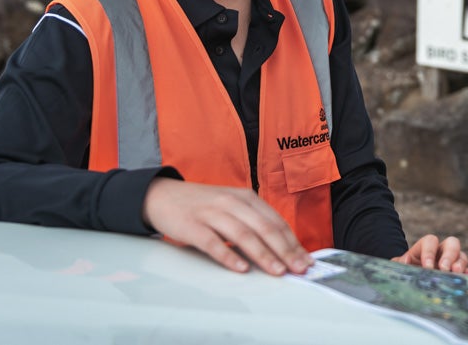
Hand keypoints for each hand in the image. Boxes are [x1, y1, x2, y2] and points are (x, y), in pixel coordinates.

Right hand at [142, 177, 313, 275]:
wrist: (162, 195)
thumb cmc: (202, 205)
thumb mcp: (232, 206)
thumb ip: (253, 222)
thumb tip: (281, 248)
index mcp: (246, 197)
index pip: (276, 221)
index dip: (293, 242)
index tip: (306, 260)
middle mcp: (232, 203)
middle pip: (264, 228)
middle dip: (285, 250)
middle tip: (298, 269)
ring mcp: (212, 213)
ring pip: (243, 235)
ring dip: (263, 254)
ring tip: (277, 271)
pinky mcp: (192, 225)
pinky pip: (213, 243)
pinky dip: (228, 256)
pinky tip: (241, 268)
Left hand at [392, 234, 467, 273]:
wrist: (411, 281)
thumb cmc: (405, 271)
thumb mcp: (398, 266)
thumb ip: (399, 262)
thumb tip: (406, 261)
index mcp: (425, 246)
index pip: (430, 241)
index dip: (429, 252)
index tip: (427, 267)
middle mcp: (441, 251)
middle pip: (452, 243)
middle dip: (449, 255)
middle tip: (445, 269)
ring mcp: (452, 262)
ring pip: (461, 256)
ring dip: (460, 264)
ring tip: (457, 273)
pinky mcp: (458, 274)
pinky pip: (467, 271)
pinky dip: (467, 275)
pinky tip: (465, 279)